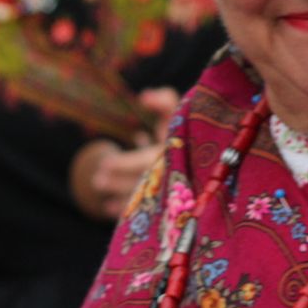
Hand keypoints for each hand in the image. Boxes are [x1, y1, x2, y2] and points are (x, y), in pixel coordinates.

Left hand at [69, 88, 180, 220]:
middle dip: (118, 183)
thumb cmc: (188, 131)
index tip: (104, 163)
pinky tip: (108, 208)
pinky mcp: (169, 203)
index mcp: (174, 154)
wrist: (210, 155)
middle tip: (97, 181)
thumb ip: (164, 101)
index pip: (145, 161)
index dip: (123, 163)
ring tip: (102, 198)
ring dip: (121, 198)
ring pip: (144, 197)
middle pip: (141, 182)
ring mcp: (172, 190)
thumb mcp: (178, 113)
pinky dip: (126, 208)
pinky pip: (147, 209)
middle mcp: (173, 174)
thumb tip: (143, 97)